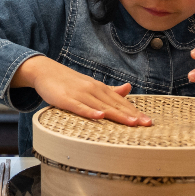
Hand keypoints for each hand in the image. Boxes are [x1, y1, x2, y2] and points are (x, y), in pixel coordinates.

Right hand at [10, 55, 151, 124]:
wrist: (45, 71)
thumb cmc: (69, 82)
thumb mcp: (91, 85)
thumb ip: (110, 90)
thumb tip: (128, 88)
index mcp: (100, 88)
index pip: (120, 102)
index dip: (134, 111)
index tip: (148, 121)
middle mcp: (93, 90)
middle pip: (115, 104)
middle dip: (131, 115)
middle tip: (146, 124)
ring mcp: (80, 94)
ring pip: (101, 106)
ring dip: (117, 114)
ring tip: (132, 123)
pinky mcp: (66, 99)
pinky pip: (79, 107)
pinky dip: (90, 111)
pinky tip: (99, 116)